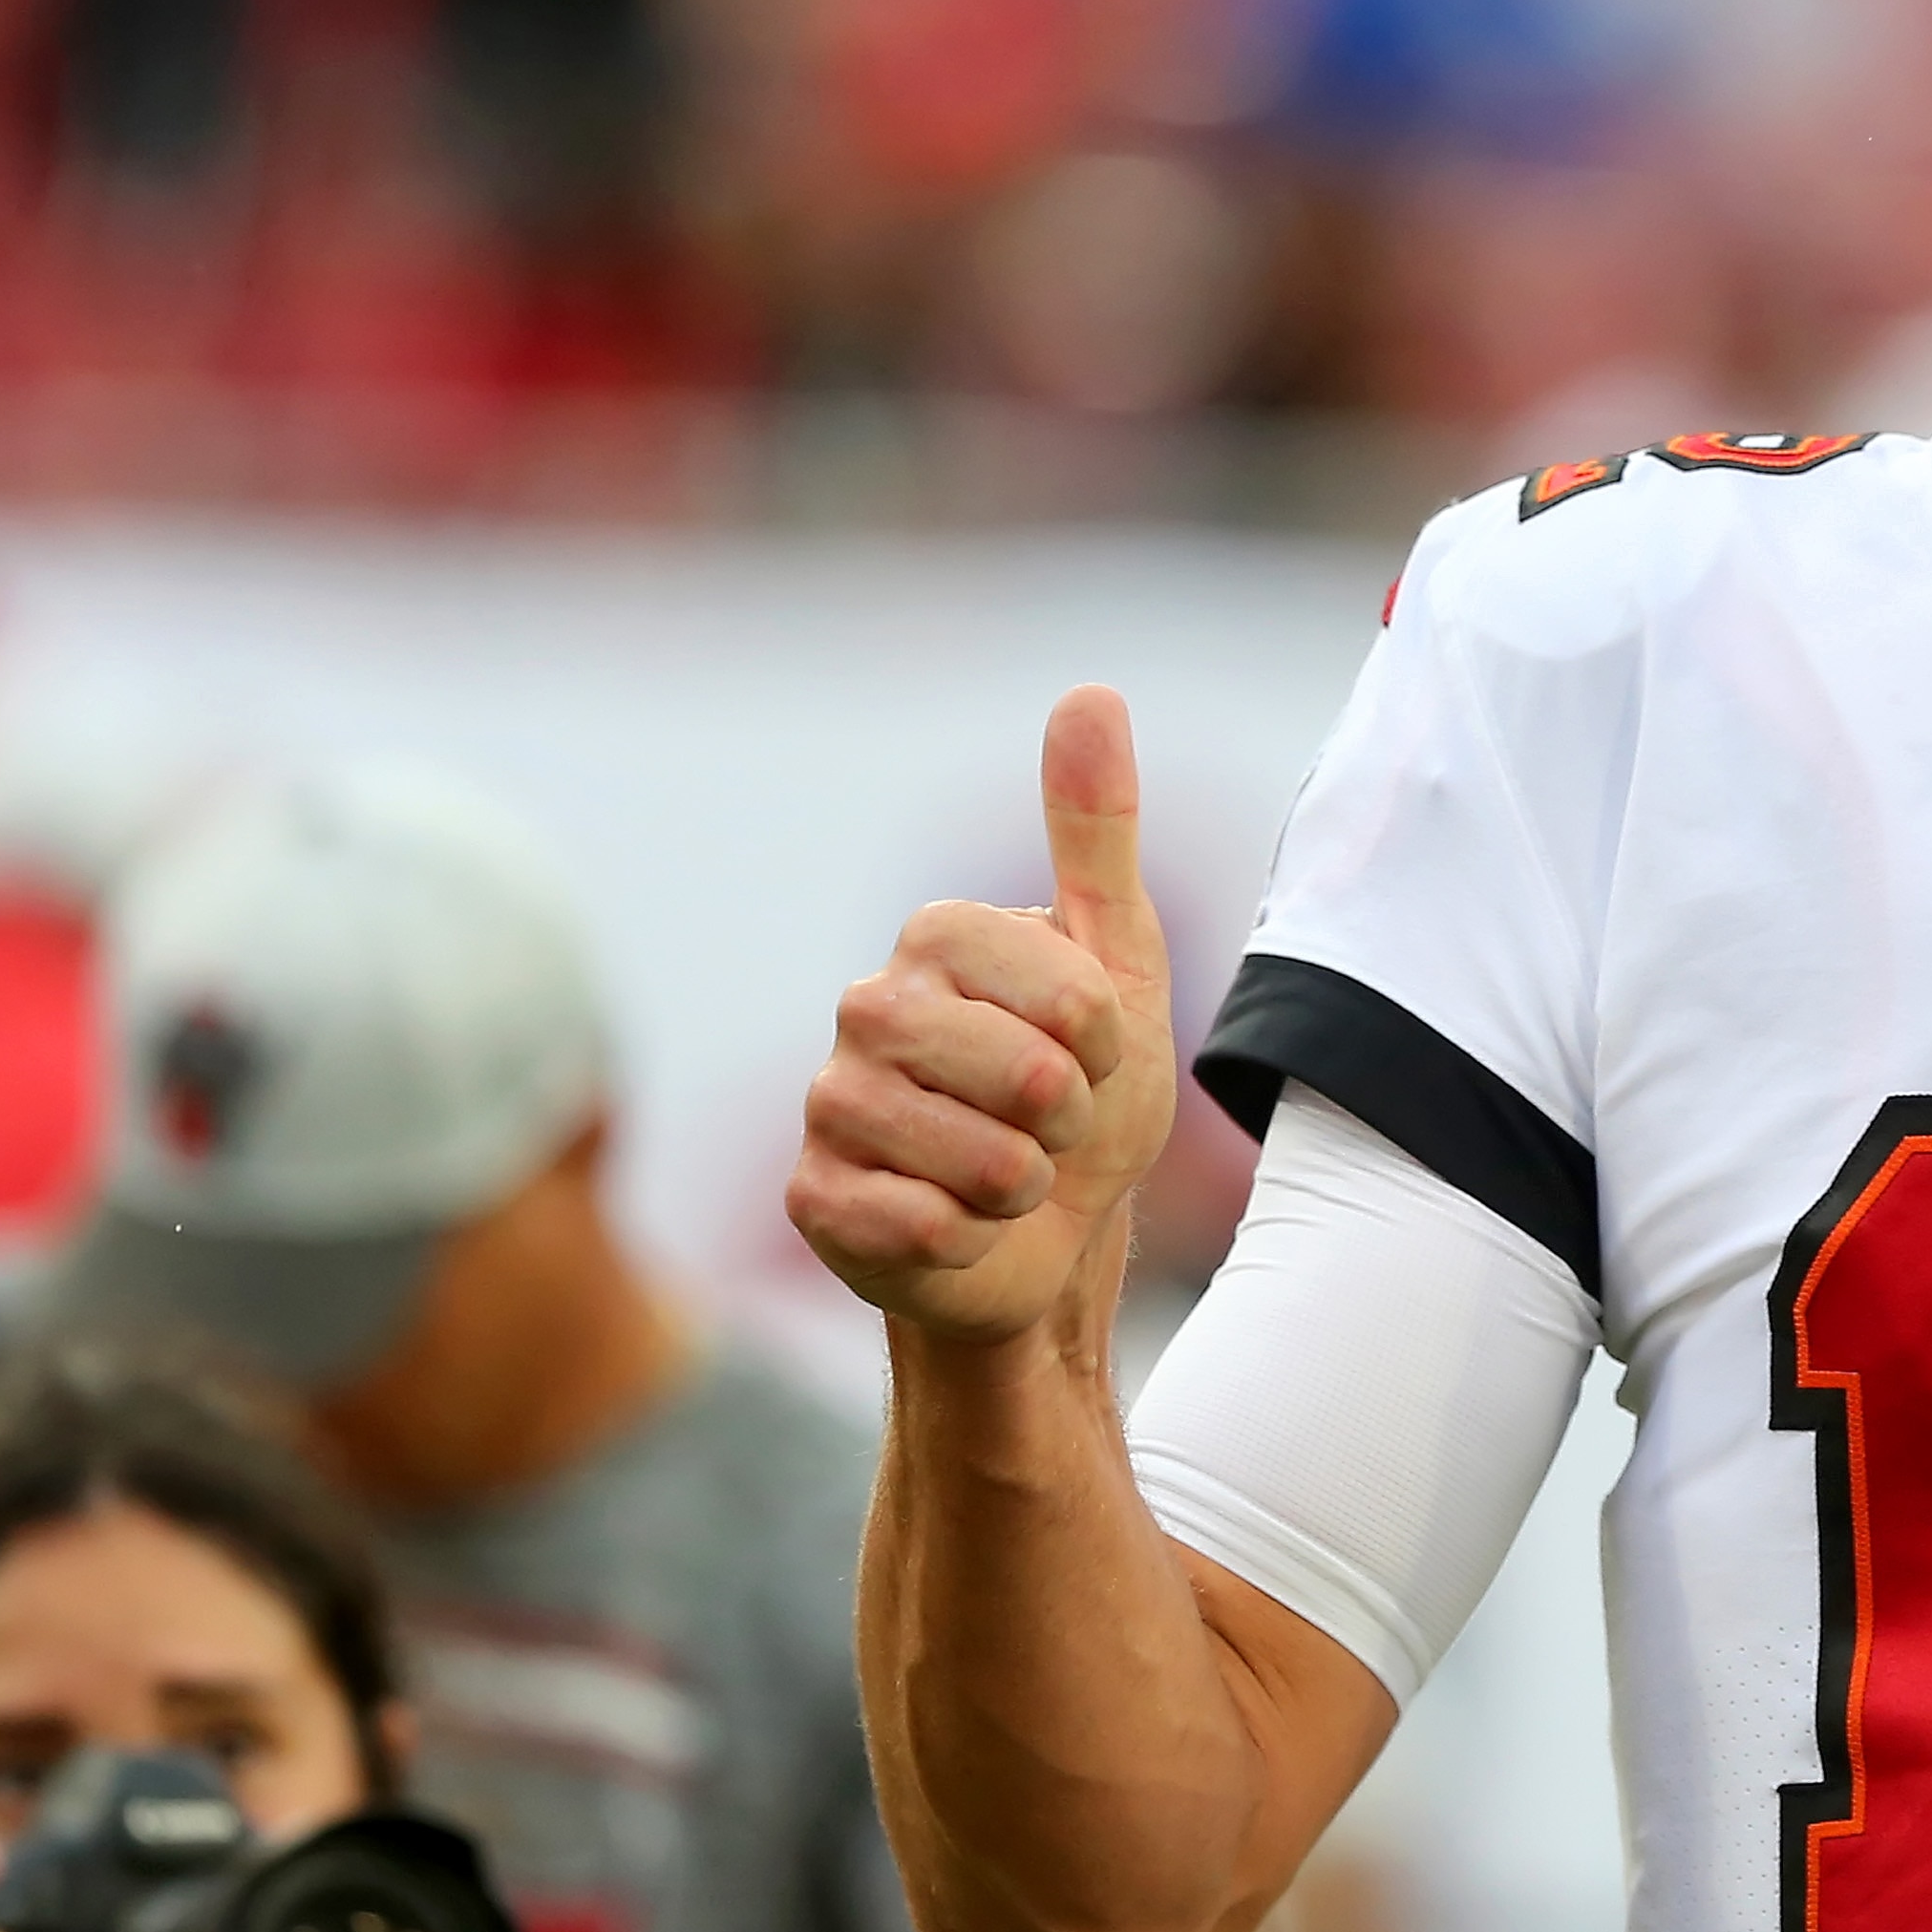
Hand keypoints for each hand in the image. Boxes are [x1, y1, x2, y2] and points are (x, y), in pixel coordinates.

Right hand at [791, 686, 1181, 1343]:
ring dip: (1024, 1184)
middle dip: (1068, 1119)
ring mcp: (830, 1103)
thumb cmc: (1083, 1093)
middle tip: (1050, 1125)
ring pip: (972, 1159)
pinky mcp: (812, 1198)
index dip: (1106, 1042)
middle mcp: (865, 1007)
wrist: (1048, 1236)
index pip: (1070, 992)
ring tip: (1009, 1176)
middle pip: (1021, 1075)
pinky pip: (920, 1227)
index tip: (1092, 1053)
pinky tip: (957, 1226)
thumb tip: (1089, 691)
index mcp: (937, 937)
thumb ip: (1097, 830)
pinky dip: (969, 1240)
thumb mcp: (1119, 960)